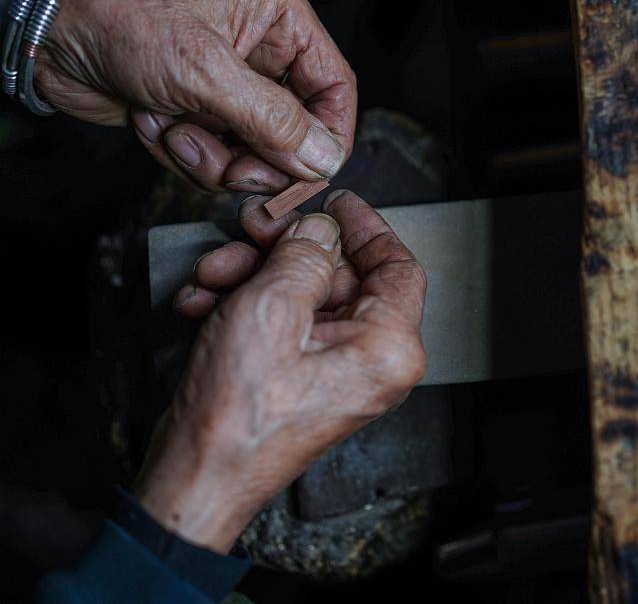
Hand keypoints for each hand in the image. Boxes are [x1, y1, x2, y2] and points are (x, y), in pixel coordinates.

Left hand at [36, 0, 355, 191]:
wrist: (51, 35)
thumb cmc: (122, 21)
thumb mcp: (207, 72)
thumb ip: (273, 120)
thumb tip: (324, 159)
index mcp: (280, 21)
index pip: (335, 88)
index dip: (329, 136)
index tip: (311, 174)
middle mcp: (263, 55)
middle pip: (297, 133)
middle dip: (257, 158)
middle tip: (230, 166)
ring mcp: (231, 89)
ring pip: (255, 155)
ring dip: (212, 158)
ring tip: (175, 130)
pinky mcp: (202, 115)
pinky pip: (217, 160)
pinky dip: (184, 154)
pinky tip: (154, 122)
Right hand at [136, 190, 426, 552]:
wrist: (195, 477)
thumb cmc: (238, 420)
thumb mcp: (271, 310)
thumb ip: (304, 256)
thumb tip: (319, 229)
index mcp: (388, 348)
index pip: (398, 266)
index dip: (366, 227)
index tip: (336, 204)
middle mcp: (372, 362)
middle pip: (343, 277)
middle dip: (288, 250)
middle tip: (252, 230)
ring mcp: (337, 372)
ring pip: (306, 296)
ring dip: (255, 276)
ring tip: (213, 276)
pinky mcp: (303, 379)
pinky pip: (286, 324)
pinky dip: (246, 306)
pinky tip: (205, 303)